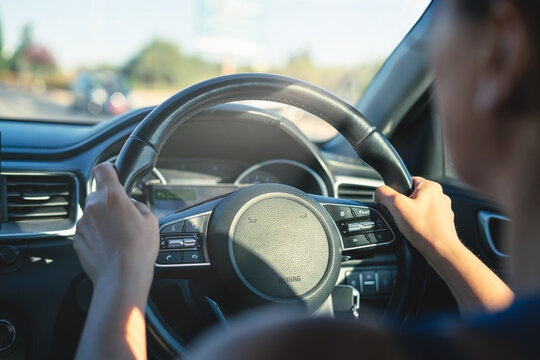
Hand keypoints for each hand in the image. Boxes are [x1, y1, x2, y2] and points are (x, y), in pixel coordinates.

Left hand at [74, 162, 158, 289]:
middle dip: (110, 202)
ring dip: (103, 220)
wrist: (122, 277)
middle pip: (99, 194)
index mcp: (113, 197)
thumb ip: (138, 206)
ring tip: (119, 236)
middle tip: (124, 217)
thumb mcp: (151, 220)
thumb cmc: (138, 250)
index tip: (113, 172)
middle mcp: (94, 207)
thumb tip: (131, 205)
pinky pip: (88, 231)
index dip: (109, 169)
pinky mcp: (77, 239)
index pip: (103, 169)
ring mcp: (83, 223)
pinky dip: (97, 235)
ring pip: (93, 214)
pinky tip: (110, 246)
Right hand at [374, 177, 459, 257]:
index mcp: (431, 186)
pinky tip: (417, 232)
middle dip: (404, 207)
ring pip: (419, 209)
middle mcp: (440, 196)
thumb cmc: (424, 229)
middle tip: (401, 216)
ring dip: (412, 217)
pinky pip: (426, 221)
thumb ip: (384, 194)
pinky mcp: (443, 223)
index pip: (407, 180)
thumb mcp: (396, 206)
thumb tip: (378, 192)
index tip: (394, 203)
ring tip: (410, 226)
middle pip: (412, 196)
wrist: (440, 251)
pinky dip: (420, 226)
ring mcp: (443, 211)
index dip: (396, 191)